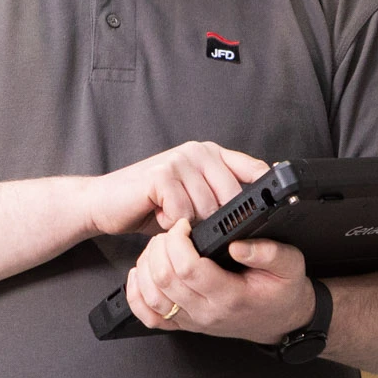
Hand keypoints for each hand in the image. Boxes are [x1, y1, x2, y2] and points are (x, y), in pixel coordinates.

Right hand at [84, 141, 267, 237]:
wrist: (104, 201)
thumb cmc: (149, 204)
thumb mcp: (192, 200)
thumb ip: (219, 198)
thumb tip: (254, 217)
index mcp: (212, 154)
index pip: (254, 170)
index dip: (267, 191)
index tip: (274, 210)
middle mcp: (199, 152)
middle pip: (232, 197)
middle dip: (217, 221)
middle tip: (194, 225)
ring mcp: (179, 160)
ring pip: (208, 209)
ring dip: (191, 225)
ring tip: (172, 217)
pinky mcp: (162, 175)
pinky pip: (183, 213)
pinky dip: (172, 224)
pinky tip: (159, 215)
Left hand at [125, 224, 315, 345]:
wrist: (282, 322)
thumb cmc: (282, 293)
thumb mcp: (290, 266)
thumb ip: (269, 252)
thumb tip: (238, 244)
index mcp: (230, 296)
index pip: (189, 269)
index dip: (178, 242)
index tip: (184, 225)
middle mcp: (206, 312)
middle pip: (164, 280)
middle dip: (161, 247)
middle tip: (172, 232)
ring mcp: (192, 321)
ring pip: (152, 296)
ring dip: (148, 265)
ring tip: (161, 247)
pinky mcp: (184, 324)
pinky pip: (150, 317)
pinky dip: (137, 295)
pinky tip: (142, 274)